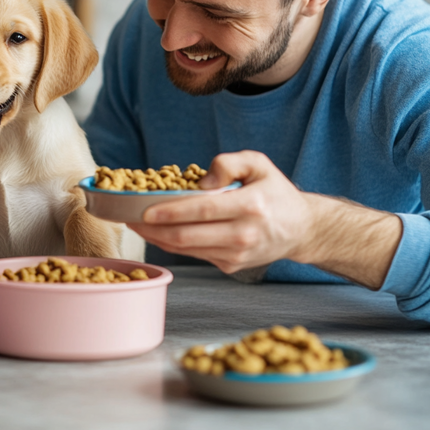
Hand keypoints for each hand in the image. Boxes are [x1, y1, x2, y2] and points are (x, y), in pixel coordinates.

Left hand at [127, 151, 401, 288]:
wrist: (301, 229)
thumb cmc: (275, 192)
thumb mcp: (259, 164)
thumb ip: (229, 163)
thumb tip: (201, 180)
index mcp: (249, 206)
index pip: (200, 210)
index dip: (168, 212)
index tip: (143, 211)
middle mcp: (242, 235)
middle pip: (185, 236)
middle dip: (151, 230)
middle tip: (128, 218)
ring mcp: (236, 255)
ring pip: (185, 250)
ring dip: (157, 239)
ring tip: (137, 225)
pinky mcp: (231, 266)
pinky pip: (194, 255)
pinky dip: (174, 245)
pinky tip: (160, 233)